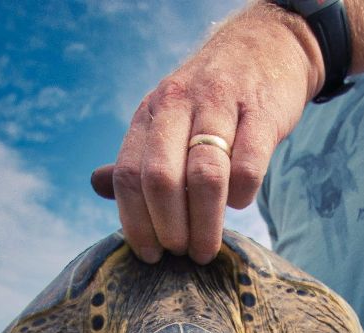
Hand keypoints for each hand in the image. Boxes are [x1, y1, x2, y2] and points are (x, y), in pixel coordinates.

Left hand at [91, 3, 322, 263]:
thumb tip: (96, 186)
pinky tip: (239, 202)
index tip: (150, 255)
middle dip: (170, 229)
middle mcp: (178, 105)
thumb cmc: (211, 98)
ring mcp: (220, 106)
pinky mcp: (261, 113)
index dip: (136, 224)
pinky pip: (247, 166)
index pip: (128, 177)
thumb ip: (137, 156)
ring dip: (204, 224)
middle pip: (161, 180)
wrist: (266, 45)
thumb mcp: (166, 117)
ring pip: (204, 177)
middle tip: (182, 253)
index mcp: (150, 113)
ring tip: (207, 249)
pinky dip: (242, 196)